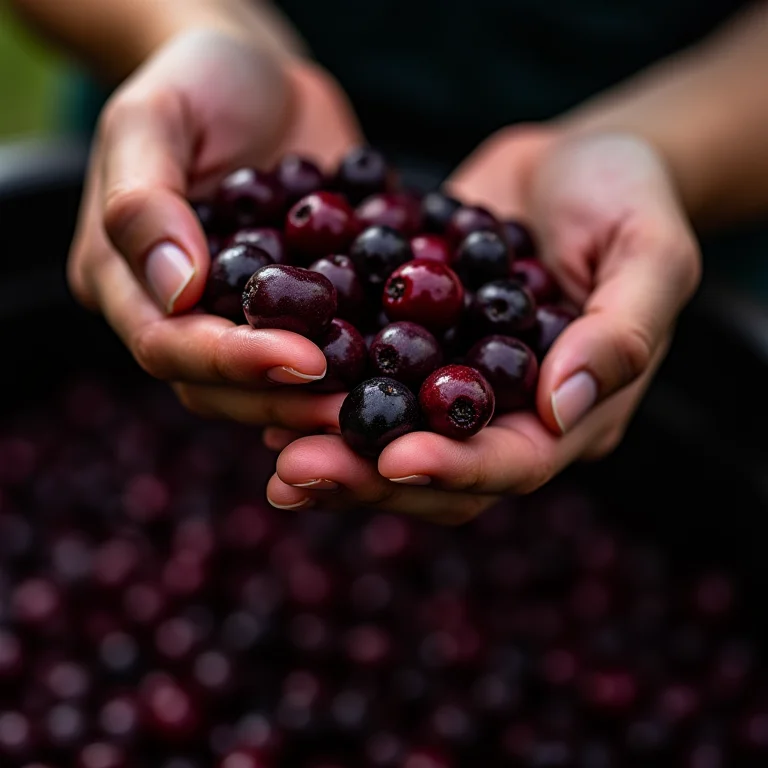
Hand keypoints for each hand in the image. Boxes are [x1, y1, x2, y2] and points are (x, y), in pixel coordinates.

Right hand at [68, 28, 361, 433]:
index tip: (303, 360)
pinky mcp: (293, 313)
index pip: (167, 344)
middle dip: (283, 401)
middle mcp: (179, 315)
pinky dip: (353, 369)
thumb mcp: (153, 115)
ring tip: (379, 405)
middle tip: (351, 409)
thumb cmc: (196, 80)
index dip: (233, 361)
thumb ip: (146, 200)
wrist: (263, 78)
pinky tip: (396, 377)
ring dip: (319, 402)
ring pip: (266, 387)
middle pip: (217, 387)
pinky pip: (315, 351)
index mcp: (124, 279)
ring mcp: (238, 318)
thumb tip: (178, 289)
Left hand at [266, 127, 700, 520]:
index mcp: (569, 412)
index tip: (396, 459)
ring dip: (331, 448)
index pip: (515, 462)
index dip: (457, 469)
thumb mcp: (649, 254)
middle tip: (296, 473)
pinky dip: (318, 390)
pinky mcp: (413, 345)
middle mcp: (503, 413)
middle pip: (437, 468)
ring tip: (269, 452)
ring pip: (389, 435)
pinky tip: (265, 387)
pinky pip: (364, 377)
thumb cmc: (628, 200)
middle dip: (369, 476)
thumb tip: (559, 409)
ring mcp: (452, 382)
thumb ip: (620, 334)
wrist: (572, 162)